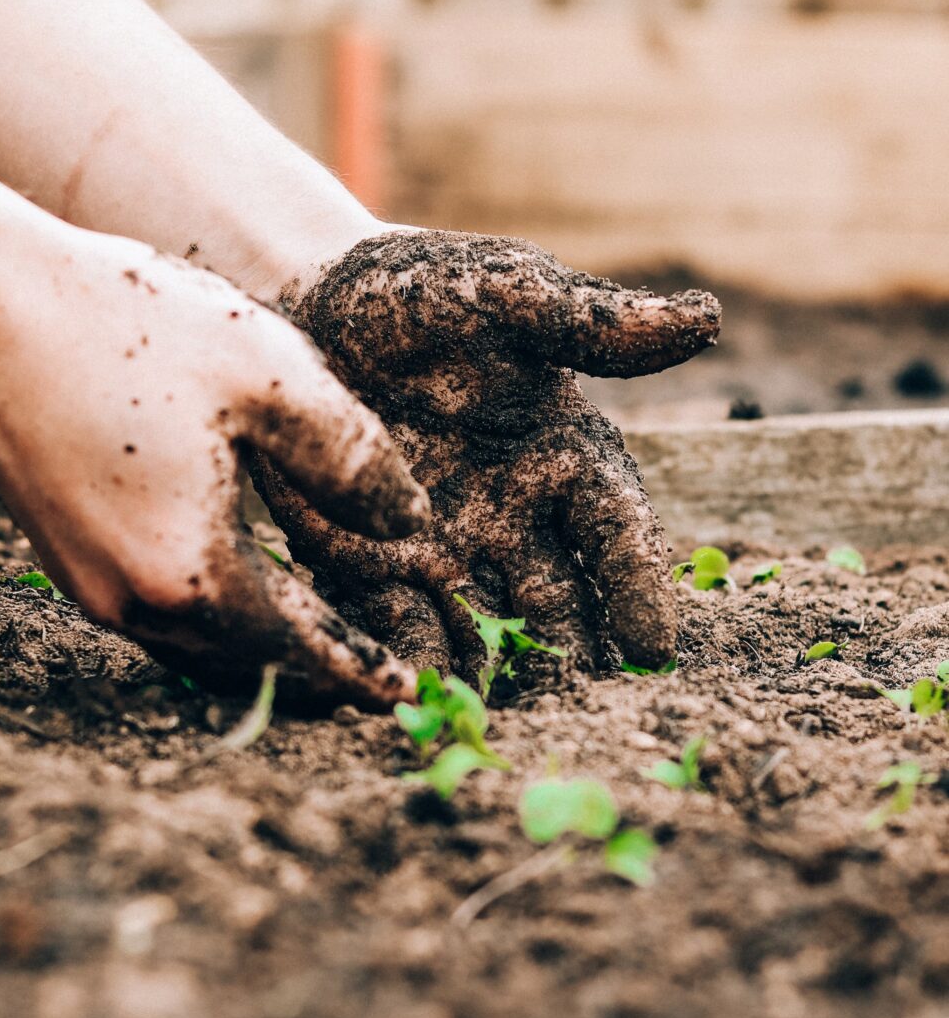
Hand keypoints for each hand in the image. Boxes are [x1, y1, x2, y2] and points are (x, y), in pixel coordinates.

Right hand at [0, 222, 429, 707]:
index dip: (361, 673)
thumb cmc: (127, 327)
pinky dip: (213, 619)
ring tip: (316, 639)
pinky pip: (158, 617)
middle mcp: (134, 603)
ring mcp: (89, 586)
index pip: (301, 650)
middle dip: (315, 677)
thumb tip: (410, 524)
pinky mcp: (63, 558)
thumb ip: (353, 461)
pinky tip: (238, 585)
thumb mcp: (270, 376)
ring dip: (262, 652)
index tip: (407, 696)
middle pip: (247, 666)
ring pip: (198, 649)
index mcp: (193, 572)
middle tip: (371, 676)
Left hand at [256, 229, 720, 677]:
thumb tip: (705, 320)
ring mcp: (443, 547)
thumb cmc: (421, 292)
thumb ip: (588, 321)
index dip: (637, 587)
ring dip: (496, 675)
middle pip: (557, 602)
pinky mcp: (371, 563)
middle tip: (581, 711)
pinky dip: (410, 660)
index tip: (654, 648)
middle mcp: (513, 517)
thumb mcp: (504, 293)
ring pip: (483, 628)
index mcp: (563, 456)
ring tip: (503, 725)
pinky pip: (397, 623)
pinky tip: (416, 698)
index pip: (615, 531)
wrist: (312, 304)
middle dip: (571, 656)